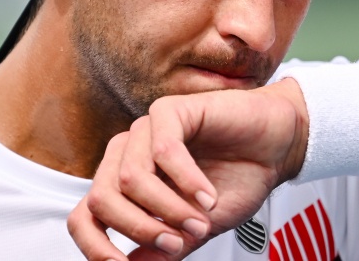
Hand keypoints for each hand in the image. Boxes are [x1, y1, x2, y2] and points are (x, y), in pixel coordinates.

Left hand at [67, 79, 308, 259]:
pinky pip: (164, 150)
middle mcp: (127, 155)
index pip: (83, 217)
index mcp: (123, 184)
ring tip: (200, 221)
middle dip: (141, 229)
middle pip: (101, 199)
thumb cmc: (237, 179)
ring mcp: (145, 130)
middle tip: (177, 243)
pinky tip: (208, 196)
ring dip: (168, 209)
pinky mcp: (170, 110)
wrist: (276, 145)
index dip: (96, 247)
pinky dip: (187, 181)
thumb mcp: (195, 228)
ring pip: (130, 178)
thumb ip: (162, 248)